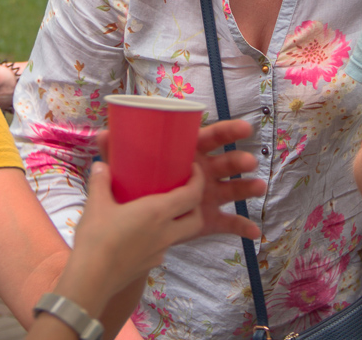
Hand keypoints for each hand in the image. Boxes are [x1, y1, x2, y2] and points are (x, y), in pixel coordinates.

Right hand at [61, 162, 203, 309]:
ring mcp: (160, 252)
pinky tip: (142, 233)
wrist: (91, 280)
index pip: (193, 195)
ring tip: (160, 211)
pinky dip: (161, 236)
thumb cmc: (97, 238)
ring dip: (179, 222)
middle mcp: (166, 233)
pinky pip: (163, 247)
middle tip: (182, 191)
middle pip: (196, 219)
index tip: (193, 169)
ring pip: (181, 234)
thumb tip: (101, 164)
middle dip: (195, 205)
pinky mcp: (150, 265)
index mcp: (158, 213)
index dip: (198, 180)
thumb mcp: (96, 204)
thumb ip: (100, 181)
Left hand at [96, 119, 264, 240]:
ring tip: (259, 187)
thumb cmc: (136, 184)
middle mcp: (201, 173)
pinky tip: (255, 233)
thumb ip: (115, 151)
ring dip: (246, 188)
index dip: (227, 130)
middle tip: (248, 161)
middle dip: (238, 160)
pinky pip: (228, 224)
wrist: (134, 223)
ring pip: (231, 190)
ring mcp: (207, 196)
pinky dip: (241, 228)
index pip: (208, 138)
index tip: (244, 128)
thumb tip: (102, 133)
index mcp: (186, 154)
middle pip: (224, 163)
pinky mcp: (208, 219)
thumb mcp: (126, 168)